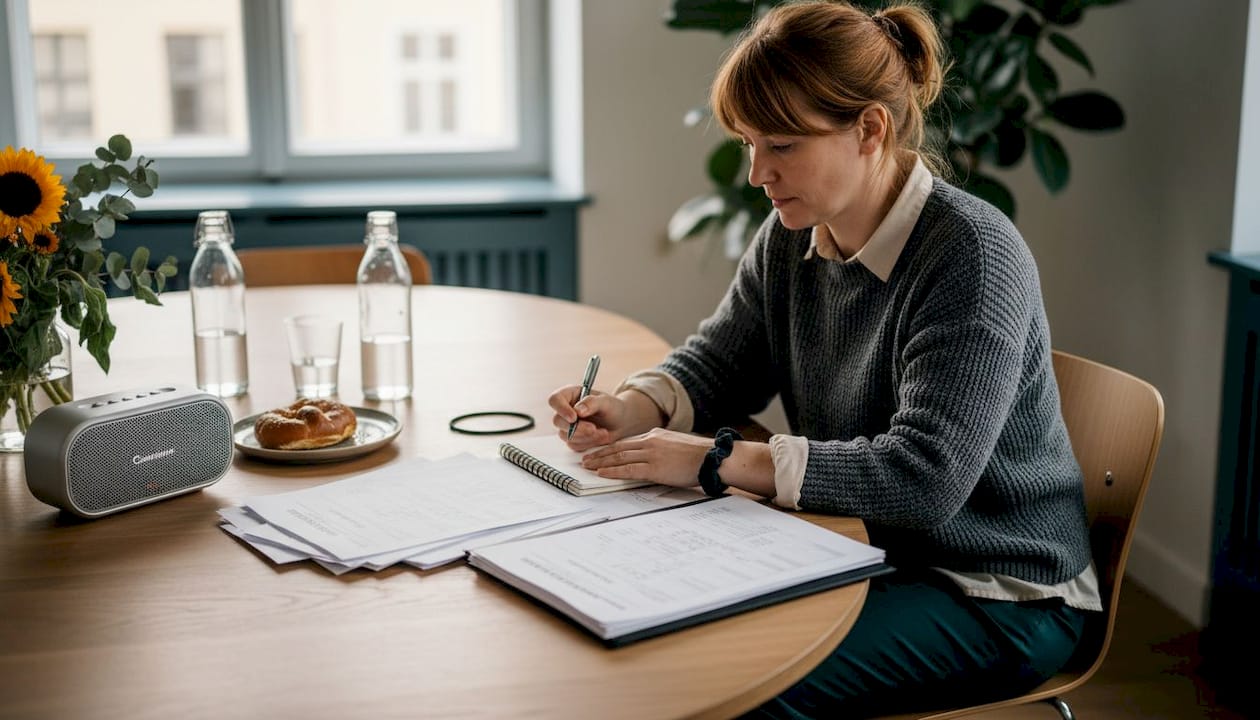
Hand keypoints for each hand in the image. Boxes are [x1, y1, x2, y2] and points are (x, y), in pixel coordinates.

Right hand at [548, 386, 632, 449]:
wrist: (620, 423)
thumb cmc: (613, 408)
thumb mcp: (606, 401)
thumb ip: (592, 402)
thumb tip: (578, 410)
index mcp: (570, 395)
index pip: (555, 400)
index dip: (561, 409)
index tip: (574, 418)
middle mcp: (565, 410)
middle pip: (558, 421)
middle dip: (577, 428)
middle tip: (594, 428)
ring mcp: (567, 426)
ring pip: (566, 435)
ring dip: (586, 436)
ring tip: (604, 432)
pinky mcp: (572, 438)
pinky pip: (574, 445)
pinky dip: (588, 443)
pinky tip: (600, 437)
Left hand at [578, 428, 710, 487]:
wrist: (712, 458)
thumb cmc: (700, 455)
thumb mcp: (677, 444)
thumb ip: (662, 447)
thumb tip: (652, 455)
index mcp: (656, 436)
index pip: (627, 441)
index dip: (610, 447)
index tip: (599, 452)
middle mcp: (650, 442)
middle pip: (618, 447)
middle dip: (600, 454)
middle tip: (586, 459)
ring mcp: (651, 454)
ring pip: (619, 457)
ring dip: (601, 462)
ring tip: (588, 466)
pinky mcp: (654, 468)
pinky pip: (628, 469)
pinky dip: (613, 471)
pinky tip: (601, 473)